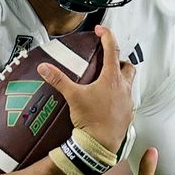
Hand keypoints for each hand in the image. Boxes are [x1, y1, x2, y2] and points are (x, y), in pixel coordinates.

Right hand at [43, 25, 134, 154]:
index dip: (106, 36)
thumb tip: (44, 68)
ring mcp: (127, 101)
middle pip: (127, 66)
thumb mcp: (72, 96)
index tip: (100, 30)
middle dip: (119, 60)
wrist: (100, 144)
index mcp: (111, 78)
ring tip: (108, 81)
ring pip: (129, 83)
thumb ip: (58, 80)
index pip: (112, 49)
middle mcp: (123, 88)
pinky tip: (109, 101)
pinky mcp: (128, 114)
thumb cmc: (90, 120)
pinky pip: (127, 100)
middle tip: (108, 60)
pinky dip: (120, 96)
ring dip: (121, 78)